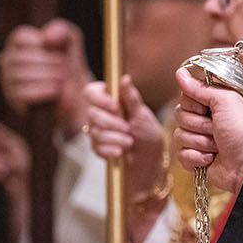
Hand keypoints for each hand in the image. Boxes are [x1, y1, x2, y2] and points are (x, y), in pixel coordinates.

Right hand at [0, 19, 92, 138]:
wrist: (73, 95)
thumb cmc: (67, 64)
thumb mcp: (70, 41)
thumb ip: (62, 30)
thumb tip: (47, 38)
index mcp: (17, 44)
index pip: (20, 37)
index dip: (42, 44)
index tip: (55, 51)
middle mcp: (7, 61)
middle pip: (22, 57)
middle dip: (50, 62)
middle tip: (64, 68)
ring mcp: (7, 81)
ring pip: (22, 76)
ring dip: (50, 77)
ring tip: (61, 79)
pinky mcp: (14, 100)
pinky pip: (24, 94)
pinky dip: (44, 91)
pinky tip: (55, 91)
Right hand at [83, 75, 165, 199]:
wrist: (150, 165)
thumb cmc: (149, 137)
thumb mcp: (142, 115)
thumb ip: (131, 98)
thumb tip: (124, 78)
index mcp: (111, 101)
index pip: (91, 92)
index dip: (100, 98)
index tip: (114, 106)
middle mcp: (101, 115)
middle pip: (91, 113)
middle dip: (111, 123)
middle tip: (128, 129)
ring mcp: (97, 132)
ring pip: (94, 131)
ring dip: (114, 138)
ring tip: (129, 142)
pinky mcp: (98, 149)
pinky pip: (96, 147)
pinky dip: (110, 149)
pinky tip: (121, 152)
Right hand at [171, 66, 242, 193]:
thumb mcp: (226, 101)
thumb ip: (201, 88)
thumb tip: (181, 74)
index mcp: (215, 102)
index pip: (187, 95)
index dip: (193, 103)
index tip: (206, 108)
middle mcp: (207, 118)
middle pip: (180, 114)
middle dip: (198, 124)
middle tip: (216, 129)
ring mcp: (201, 138)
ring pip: (179, 135)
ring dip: (200, 142)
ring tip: (217, 146)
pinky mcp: (196, 157)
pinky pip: (181, 154)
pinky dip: (196, 157)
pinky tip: (211, 159)